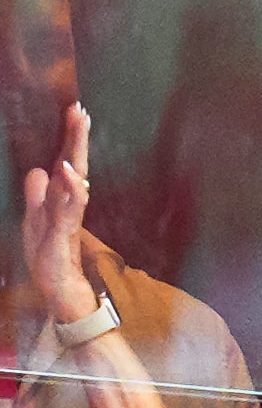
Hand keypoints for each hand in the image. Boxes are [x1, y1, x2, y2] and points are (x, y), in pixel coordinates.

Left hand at [21, 102, 95, 321]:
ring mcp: (67, 221)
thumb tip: (39, 170)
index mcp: (61, 204)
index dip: (70, 140)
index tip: (75, 112)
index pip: (67, 166)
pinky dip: (70, 189)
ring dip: (75, 157)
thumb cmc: (51, 263)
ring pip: (74, 184)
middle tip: (80, 111)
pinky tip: (68, 173)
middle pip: (75, 168)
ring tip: (76, 130)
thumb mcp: (35, 223)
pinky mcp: (63, 236)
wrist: (63, 296)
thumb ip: (37, 198)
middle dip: (77, 139)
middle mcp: (68, 208)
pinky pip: (68, 209)